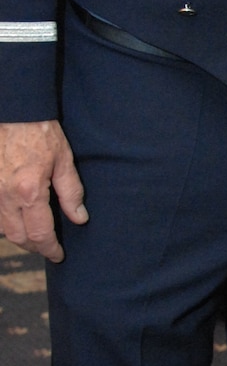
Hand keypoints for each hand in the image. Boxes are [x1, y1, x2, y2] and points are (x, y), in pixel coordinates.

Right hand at [0, 121, 86, 262]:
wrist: (13, 110)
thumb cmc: (40, 132)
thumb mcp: (63, 160)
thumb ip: (71, 192)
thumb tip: (79, 218)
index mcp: (29, 192)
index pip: (40, 234)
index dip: (50, 249)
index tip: (58, 255)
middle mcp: (5, 195)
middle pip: (17, 236)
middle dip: (34, 247)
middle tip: (48, 248)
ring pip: (1, 227)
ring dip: (18, 236)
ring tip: (34, 236)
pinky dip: (4, 221)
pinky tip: (17, 219)